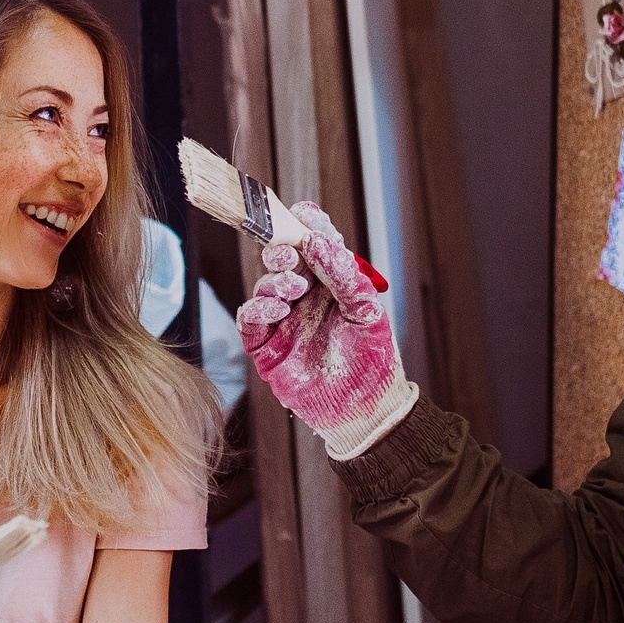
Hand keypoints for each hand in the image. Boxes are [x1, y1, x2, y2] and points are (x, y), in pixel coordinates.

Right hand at [235, 202, 415, 458]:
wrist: (365, 410)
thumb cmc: (373, 360)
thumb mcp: (366, 310)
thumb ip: (344, 274)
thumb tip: (318, 241)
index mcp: (331, 285)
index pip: (313, 246)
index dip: (306, 226)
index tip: (302, 212)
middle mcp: (304, 299)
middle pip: (282, 261)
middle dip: (283, 249)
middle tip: (291, 253)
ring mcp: (283, 322)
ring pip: (264, 286)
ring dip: (274, 280)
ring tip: (293, 287)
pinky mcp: (266, 346)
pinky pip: (250, 318)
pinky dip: (258, 307)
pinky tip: (277, 308)